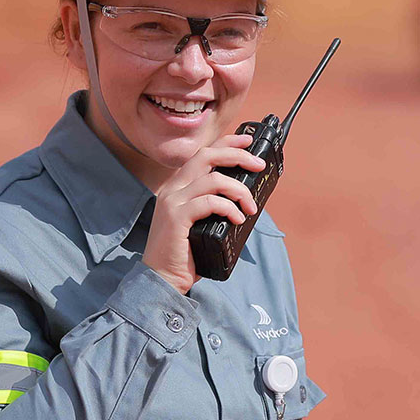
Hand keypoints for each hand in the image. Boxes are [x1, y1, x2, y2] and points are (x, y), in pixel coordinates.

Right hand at [142, 133, 264, 292]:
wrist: (162, 277)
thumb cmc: (185, 252)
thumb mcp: (200, 221)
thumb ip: (213, 204)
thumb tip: (245, 196)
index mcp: (178, 186)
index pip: (203, 154)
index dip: (226, 143)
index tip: (247, 141)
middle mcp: (173, 188)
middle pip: (207, 156)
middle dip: (237, 155)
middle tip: (258, 165)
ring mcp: (173, 201)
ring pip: (213, 179)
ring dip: (239, 190)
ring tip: (250, 207)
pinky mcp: (177, 217)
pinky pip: (209, 202)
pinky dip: (229, 208)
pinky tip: (238, 219)